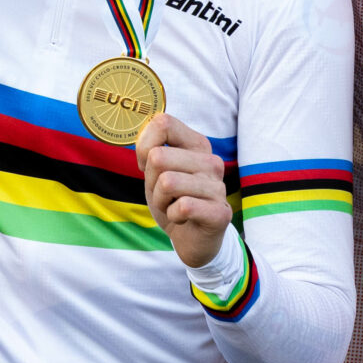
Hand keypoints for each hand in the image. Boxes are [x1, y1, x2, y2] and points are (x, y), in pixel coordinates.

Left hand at [135, 112, 230, 269]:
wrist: (194, 239)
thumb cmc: (173, 200)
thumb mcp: (157, 171)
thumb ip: (151, 148)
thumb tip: (142, 138)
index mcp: (197, 144)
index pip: (163, 123)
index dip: (143, 146)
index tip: (148, 165)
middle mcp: (211, 161)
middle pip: (158, 157)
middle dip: (151, 182)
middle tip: (164, 195)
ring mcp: (218, 186)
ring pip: (167, 182)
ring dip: (161, 201)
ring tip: (173, 206)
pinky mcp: (220, 212)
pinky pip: (182, 206)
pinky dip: (173, 215)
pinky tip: (183, 218)